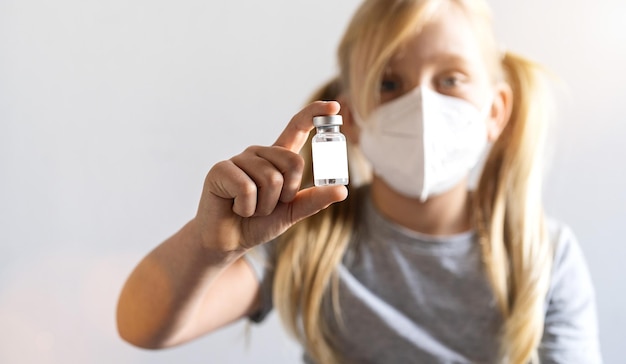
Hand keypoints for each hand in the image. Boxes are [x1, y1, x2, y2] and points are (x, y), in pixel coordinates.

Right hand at [194, 101, 347, 255]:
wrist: (229, 241)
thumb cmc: (258, 223)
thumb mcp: (292, 212)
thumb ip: (314, 200)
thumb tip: (342, 191)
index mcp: (277, 158)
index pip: (297, 128)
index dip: (314, 114)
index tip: (335, 107)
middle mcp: (259, 153)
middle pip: (293, 163)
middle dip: (286, 194)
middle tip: (267, 206)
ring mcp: (239, 159)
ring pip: (270, 179)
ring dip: (264, 206)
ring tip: (249, 208)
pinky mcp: (220, 170)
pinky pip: (247, 188)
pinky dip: (246, 208)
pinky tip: (236, 208)